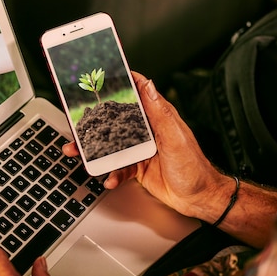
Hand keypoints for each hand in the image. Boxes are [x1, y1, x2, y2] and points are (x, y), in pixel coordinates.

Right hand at [63, 72, 227, 217]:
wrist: (198, 199)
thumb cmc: (194, 168)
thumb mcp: (175, 137)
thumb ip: (160, 112)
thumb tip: (148, 85)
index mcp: (159, 118)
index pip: (139, 94)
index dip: (123, 84)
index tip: (104, 76)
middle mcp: (148, 132)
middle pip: (117, 121)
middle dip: (96, 122)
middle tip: (78, 123)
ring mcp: (141, 150)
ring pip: (112, 146)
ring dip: (95, 151)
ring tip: (81, 154)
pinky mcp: (138, 167)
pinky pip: (118, 168)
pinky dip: (111, 174)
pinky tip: (109, 179)